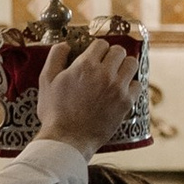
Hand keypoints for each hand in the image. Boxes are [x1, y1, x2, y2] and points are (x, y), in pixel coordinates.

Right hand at [36, 34, 139, 156]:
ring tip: (117, 74)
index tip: (94, 57)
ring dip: (125, 66)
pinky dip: (131, 85)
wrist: (67, 139)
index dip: (97, 49)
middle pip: (119, 51)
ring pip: (132, 64)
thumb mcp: (46, 81)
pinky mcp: (126, 102)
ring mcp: (118, 88)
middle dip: (112, 55)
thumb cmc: (54, 112)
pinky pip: (137, 85)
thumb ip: (55, 58)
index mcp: (85, 65)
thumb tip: (65, 44)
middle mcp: (105, 73)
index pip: (101, 43)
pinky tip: (121, 90)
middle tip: (106, 65)